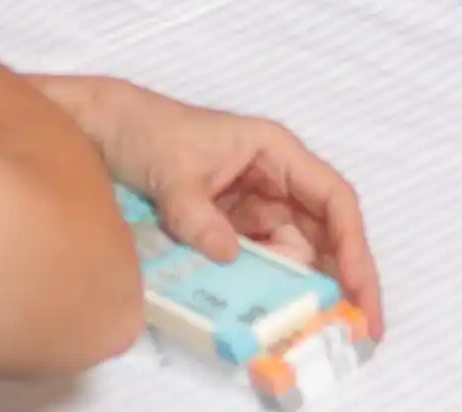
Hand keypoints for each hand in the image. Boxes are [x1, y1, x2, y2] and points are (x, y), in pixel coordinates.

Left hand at [46, 77, 385, 335]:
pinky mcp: (230, 229)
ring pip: (293, 254)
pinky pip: (258, 263)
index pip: (333, 199)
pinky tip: (266, 315)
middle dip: (340, 279)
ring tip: (308, 329)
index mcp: (274, 152)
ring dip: (300, 290)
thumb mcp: (171, 170)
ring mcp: (252, 207)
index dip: (354, 245)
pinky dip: (264, 290)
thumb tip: (228, 255)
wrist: (102, 131)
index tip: (359, 289)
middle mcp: (274, 181)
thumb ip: (197, 213)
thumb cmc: (145, 131)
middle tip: (354, 328)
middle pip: (323, 234)